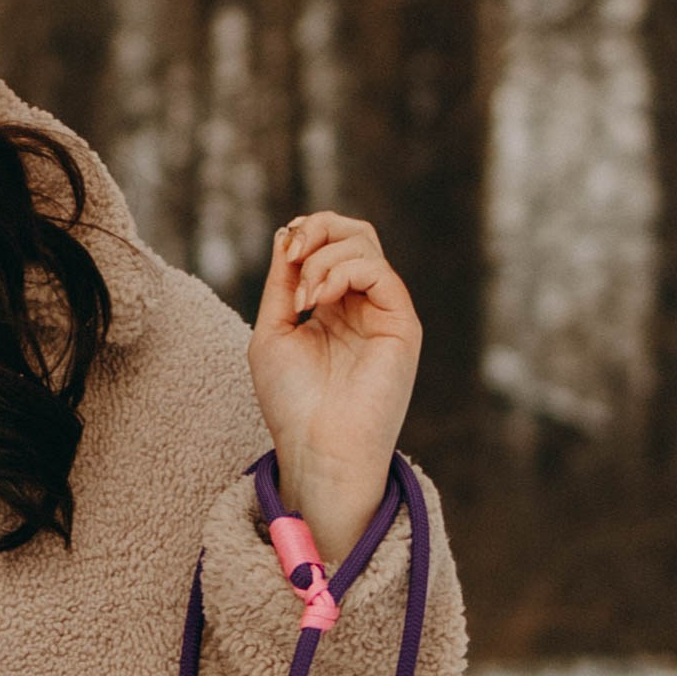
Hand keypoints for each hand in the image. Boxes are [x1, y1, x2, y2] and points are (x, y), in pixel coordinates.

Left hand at [248, 211, 423, 553]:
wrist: (317, 446)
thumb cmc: (292, 400)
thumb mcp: (274, 330)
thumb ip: (283, 284)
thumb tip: (287, 235)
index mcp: (331, 306)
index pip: (329, 244)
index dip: (305, 232)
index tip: (284, 248)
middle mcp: (361, 305)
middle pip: (355, 234)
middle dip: (319, 228)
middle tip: (294, 252)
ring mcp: (383, 313)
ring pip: (366, 246)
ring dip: (325, 257)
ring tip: (303, 297)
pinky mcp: (402, 325)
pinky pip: (381, 272)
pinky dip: (344, 271)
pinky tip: (319, 298)